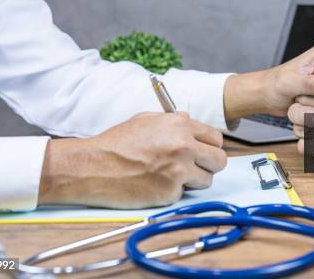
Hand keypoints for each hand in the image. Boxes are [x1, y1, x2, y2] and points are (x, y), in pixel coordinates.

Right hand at [38, 112, 225, 208]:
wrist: (93, 166)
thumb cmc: (117, 143)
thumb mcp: (147, 120)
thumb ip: (174, 122)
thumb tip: (192, 127)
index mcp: (180, 125)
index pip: (216, 138)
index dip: (209, 146)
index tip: (203, 152)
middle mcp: (184, 146)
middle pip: (220, 160)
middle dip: (209, 165)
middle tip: (195, 167)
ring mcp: (179, 170)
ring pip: (206, 180)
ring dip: (193, 180)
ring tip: (170, 175)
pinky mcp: (170, 192)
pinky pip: (183, 193)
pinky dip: (172, 191)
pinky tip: (154, 184)